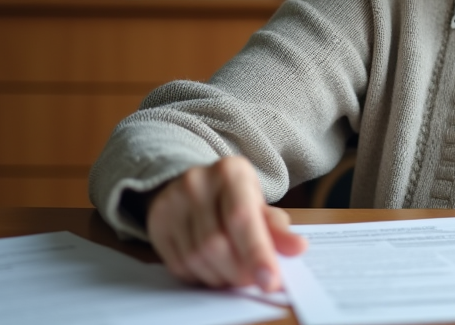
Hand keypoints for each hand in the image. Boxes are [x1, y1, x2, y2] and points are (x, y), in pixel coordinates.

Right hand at [146, 156, 306, 290]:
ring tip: (235, 273)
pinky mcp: (157, 223)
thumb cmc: (234, 197)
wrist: (193, 185)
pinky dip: (201, 276)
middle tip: (254, 280)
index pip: (242, 218)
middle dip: (240, 271)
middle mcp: (197, 182)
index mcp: (230, 172)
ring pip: (196, 258)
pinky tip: (213, 269)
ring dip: (221, 277)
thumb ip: (277, 229)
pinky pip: (179, 264)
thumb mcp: (259, 204)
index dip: (258, 253)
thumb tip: (298, 248)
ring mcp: (172, 202)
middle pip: (217, 243)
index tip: (271, 281)